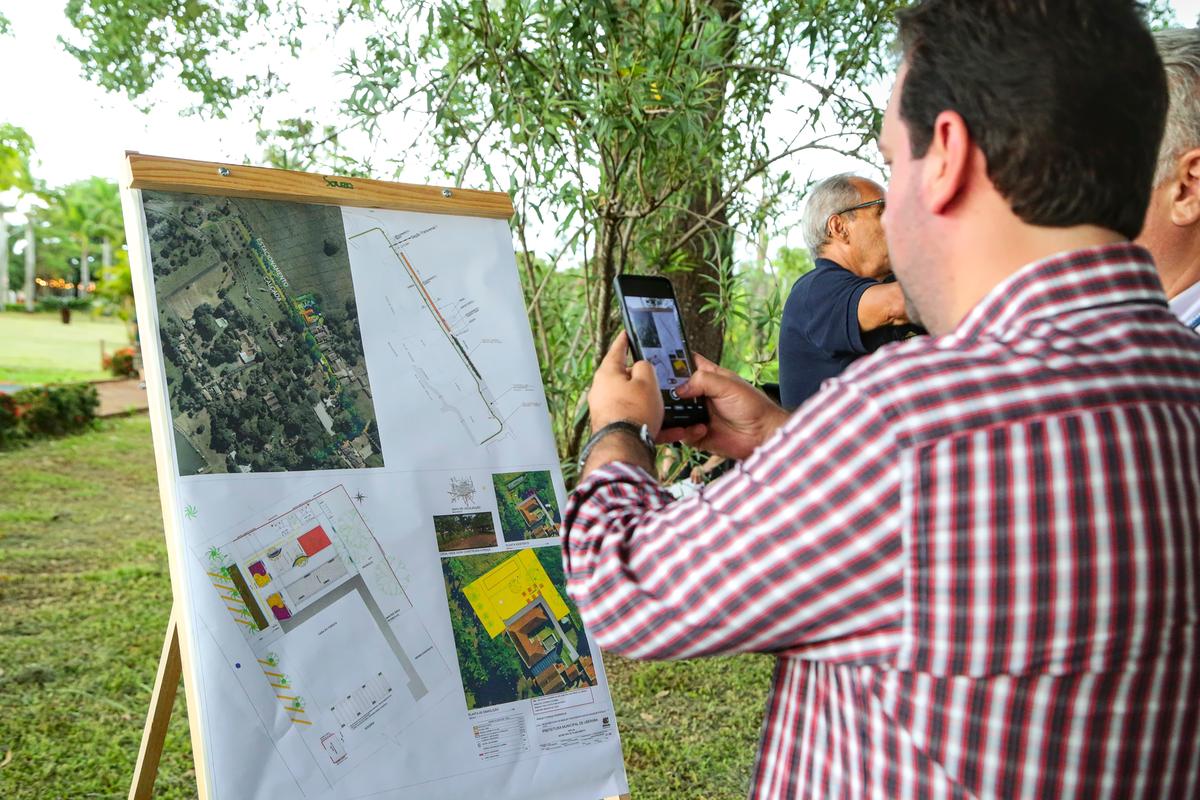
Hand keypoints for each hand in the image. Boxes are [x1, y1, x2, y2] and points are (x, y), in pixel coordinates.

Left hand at [586, 331, 664, 435]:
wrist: (624, 448)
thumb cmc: (634, 410)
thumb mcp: (647, 380)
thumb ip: (645, 367)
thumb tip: (640, 368)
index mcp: (607, 374)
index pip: (617, 350)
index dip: (625, 340)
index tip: (627, 333)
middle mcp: (601, 391)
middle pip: (624, 379)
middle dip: (641, 379)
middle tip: (656, 377)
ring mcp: (605, 411)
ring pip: (633, 402)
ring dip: (651, 405)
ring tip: (669, 408)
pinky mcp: (613, 428)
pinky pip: (636, 421)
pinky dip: (654, 424)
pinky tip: (674, 431)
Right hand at [658, 354, 788, 459]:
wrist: (762, 435)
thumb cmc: (752, 405)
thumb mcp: (728, 385)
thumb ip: (703, 380)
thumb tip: (679, 389)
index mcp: (707, 377)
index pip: (686, 363)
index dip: (673, 360)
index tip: (657, 360)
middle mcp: (699, 396)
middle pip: (673, 390)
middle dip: (666, 392)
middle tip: (663, 393)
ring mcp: (697, 415)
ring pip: (673, 413)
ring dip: (674, 414)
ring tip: (683, 414)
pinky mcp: (697, 434)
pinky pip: (681, 433)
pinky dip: (687, 432)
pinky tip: (702, 429)